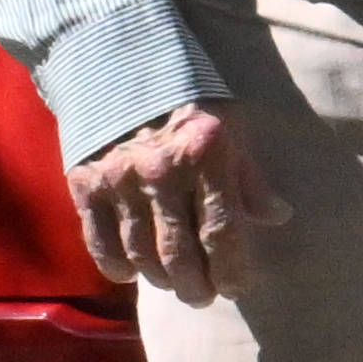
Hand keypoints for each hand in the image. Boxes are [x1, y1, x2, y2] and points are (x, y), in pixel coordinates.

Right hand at [68, 101, 282, 303]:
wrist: (117, 64)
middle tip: (204, 297)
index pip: (221, 232)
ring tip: (176, 286)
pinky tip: (132, 275)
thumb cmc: (187, 97)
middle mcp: (161, 173)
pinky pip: (100, 242)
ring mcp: (119, 181)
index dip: (231, 270)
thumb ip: (249, 177)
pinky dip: (117, 266)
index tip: (236, 290)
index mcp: (206, 156)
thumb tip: (278, 217)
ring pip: (141, 254)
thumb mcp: (231, 127)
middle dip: (196, 286)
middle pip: (179, 253)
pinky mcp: (85, 185)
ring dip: (161, 280)